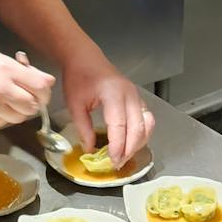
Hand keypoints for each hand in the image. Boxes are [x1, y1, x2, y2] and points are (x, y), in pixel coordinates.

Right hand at [0, 50, 54, 129]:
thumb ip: (19, 68)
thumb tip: (43, 79)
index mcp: (5, 71)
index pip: (40, 86)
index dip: (45, 89)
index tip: (43, 87)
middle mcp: (1, 92)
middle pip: (33, 105)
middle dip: (34, 101)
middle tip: (28, 96)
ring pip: (20, 117)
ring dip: (20, 110)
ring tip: (10, 100)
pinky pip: (5, 122)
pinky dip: (5, 116)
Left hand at [63, 52, 153, 167]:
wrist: (85, 58)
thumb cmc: (78, 78)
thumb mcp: (75, 104)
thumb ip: (83, 128)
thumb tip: (90, 149)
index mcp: (113, 94)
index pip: (120, 126)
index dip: (118, 146)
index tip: (112, 161)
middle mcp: (130, 94)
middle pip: (138, 128)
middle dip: (129, 149)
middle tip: (118, 164)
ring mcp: (137, 96)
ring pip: (147, 124)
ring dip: (138, 143)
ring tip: (124, 156)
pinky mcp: (138, 99)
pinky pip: (146, 119)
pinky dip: (142, 134)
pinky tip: (131, 144)